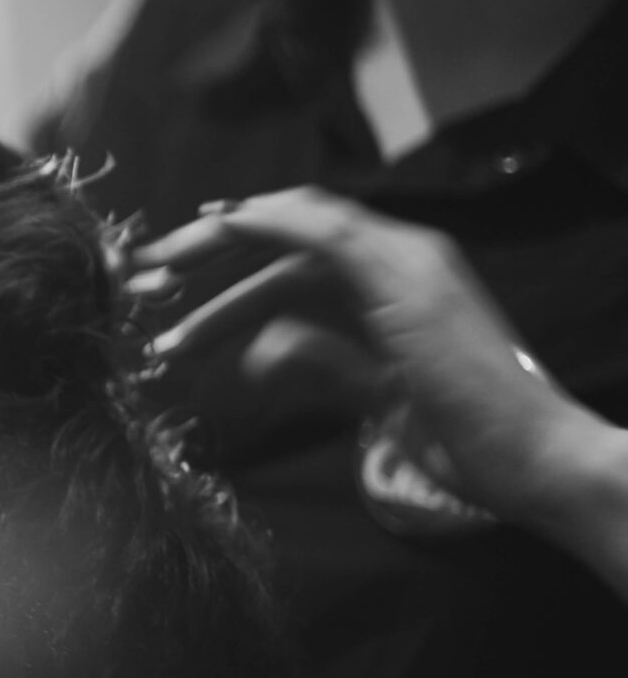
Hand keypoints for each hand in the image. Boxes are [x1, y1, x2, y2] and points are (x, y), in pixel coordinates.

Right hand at [130, 187, 606, 539]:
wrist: (526, 459)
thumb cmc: (474, 377)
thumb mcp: (404, 294)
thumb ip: (335, 249)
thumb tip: (258, 217)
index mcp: (395, 251)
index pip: (301, 218)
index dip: (240, 220)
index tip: (180, 236)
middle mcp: (383, 278)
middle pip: (281, 260)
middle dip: (213, 269)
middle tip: (150, 279)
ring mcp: (378, 326)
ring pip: (283, 308)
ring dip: (226, 321)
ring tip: (171, 348)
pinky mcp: (377, 373)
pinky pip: (305, 351)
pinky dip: (265, 355)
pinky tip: (235, 370)